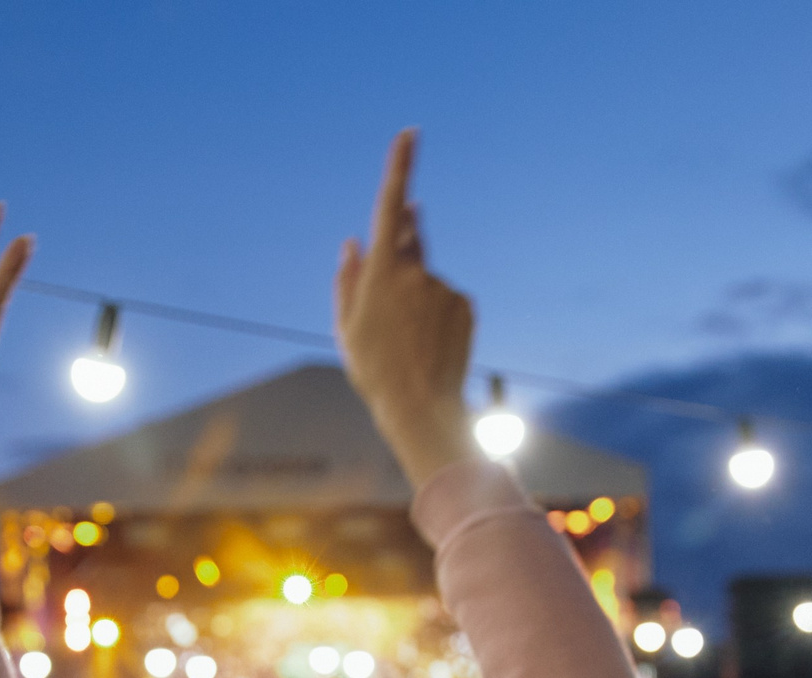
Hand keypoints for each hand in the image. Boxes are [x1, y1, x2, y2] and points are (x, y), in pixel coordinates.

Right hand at [334, 130, 476, 488]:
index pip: (391, 205)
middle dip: (404, 245)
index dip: (400, 166)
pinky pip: (446, 300)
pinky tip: (431, 345)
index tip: (410, 135)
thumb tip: (353, 242)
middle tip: (397, 284)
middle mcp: (416, 271)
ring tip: (409, 343)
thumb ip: (348, 279)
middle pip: (409, 242)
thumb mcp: (346, 327)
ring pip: (426, 281)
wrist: (420, 408)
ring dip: (417, 300)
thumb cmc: (374, 370)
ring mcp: (444, 286)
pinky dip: (438, 315)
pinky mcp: (465, 303)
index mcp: (381, 271)